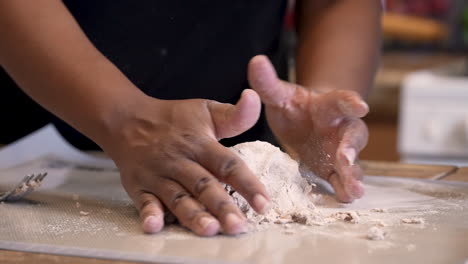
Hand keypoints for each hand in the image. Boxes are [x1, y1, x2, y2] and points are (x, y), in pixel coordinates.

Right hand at [101, 90, 269, 235]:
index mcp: (200, 143)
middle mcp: (180, 160)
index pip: (228, 164)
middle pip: (203, 185)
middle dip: (221, 206)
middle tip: (238, 226)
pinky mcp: (139, 187)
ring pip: (177, 197)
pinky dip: (149, 214)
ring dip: (193, 215)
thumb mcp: (205, 110)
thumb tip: (255, 97)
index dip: (247, 184)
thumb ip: (235, 114)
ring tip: (209, 230)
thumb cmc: (173, 119)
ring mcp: (158, 175)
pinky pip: (144, 201)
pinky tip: (155, 226)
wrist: (126, 119)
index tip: (264, 202)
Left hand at [248, 55, 368, 202]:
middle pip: (353, 135)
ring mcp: (340, 150)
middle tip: (346, 159)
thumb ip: (268, 82)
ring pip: (352, 163)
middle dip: (351, 148)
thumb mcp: (280, 95)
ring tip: (354, 190)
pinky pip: (342, 179)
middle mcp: (340, 128)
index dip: (350, 102)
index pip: (340, 101)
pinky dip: (344, 189)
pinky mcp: (334, 169)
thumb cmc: (295, 107)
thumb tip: (255, 60)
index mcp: (327, 106)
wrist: (306, 123)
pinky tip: (345, 198)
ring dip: (353, 175)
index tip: (359, 106)